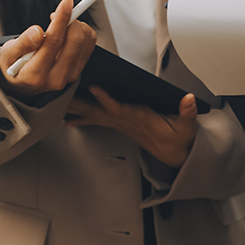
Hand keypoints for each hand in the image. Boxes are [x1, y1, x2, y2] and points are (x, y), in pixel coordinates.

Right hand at [0, 0, 96, 97]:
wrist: (25, 84)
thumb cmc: (15, 66)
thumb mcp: (8, 54)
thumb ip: (22, 43)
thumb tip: (38, 31)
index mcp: (36, 74)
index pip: (54, 42)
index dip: (62, 19)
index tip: (67, 3)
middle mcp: (57, 78)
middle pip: (75, 41)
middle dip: (71, 20)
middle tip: (60, 12)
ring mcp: (71, 75)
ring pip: (85, 42)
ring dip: (77, 25)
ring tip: (61, 24)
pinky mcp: (79, 70)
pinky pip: (89, 45)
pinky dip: (81, 32)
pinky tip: (67, 32)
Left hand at [66, 86, 198, 167]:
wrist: (175, 155)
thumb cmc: (178, 139)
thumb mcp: (187, 128)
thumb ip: (187, 113)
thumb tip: (189, 99)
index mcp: (141, 119)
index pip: (121, 109)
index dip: (107, 100)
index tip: (95, 88)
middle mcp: (126, 122)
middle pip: (99, 112)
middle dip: (79, 104)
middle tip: (60, 95)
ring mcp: (121, 125)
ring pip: (94, 116)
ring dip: (75, 110)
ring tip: (55, 102)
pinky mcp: (120, 125)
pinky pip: (97, 120)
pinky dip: (81, 118)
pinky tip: (67, 118)